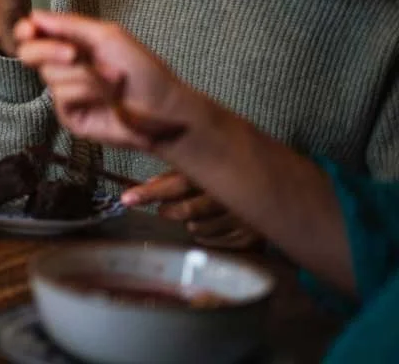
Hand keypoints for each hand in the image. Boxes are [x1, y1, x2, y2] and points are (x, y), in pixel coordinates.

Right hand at [12, 10, 206, 152]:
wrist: (162, 106)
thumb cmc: (143, 69)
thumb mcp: (107, 36)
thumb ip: (69, 24)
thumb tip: (34, 16)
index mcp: (71, 43)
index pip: (34, 34)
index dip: (26, 30)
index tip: (29, 30)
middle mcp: (64, 66)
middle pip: (29, 54)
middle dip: (48, 50)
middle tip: (74, 54)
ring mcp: (65, 92)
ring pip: (50, 75)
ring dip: (86, 75)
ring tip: (114, 79)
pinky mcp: (69, 115)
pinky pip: (63, 96)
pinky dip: (88, 91)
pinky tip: (107, 97)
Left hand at [123, 171, 262, 249]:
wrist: (282, 186)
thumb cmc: (232, 172)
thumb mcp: (207, 167)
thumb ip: (178, 174)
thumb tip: (146, 186)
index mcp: (217, 171)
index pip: (176, 183)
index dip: (149, 192)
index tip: (126, 199)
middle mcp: (232, 195)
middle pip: (186, 210)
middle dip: (168, 210)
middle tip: (163, 209)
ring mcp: (244, 217)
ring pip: (198, 228)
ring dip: (190, 222)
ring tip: (197, 213)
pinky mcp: (252, 236)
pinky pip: (214, 241)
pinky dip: (207, 235)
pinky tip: (212, 224)